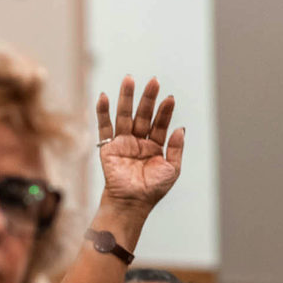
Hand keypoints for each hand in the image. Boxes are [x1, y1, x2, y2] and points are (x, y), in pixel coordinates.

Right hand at [95, 76, 183, 214]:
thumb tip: (179, 128)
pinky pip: (104, 127)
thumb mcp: (172, 169)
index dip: (165, 111)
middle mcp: (139, 141)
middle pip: (143, 115)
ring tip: (129, 79)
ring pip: (124, 116)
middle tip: (154, 81)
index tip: (169, 98)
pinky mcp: (108, 147)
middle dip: (148, 98)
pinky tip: (104, 97)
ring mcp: (123, 143)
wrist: (132, 203)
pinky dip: (103, 112)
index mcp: (155, 146)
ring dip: (126, 98)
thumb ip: (175, 149)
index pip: (160, 124)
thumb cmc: (152, 190)